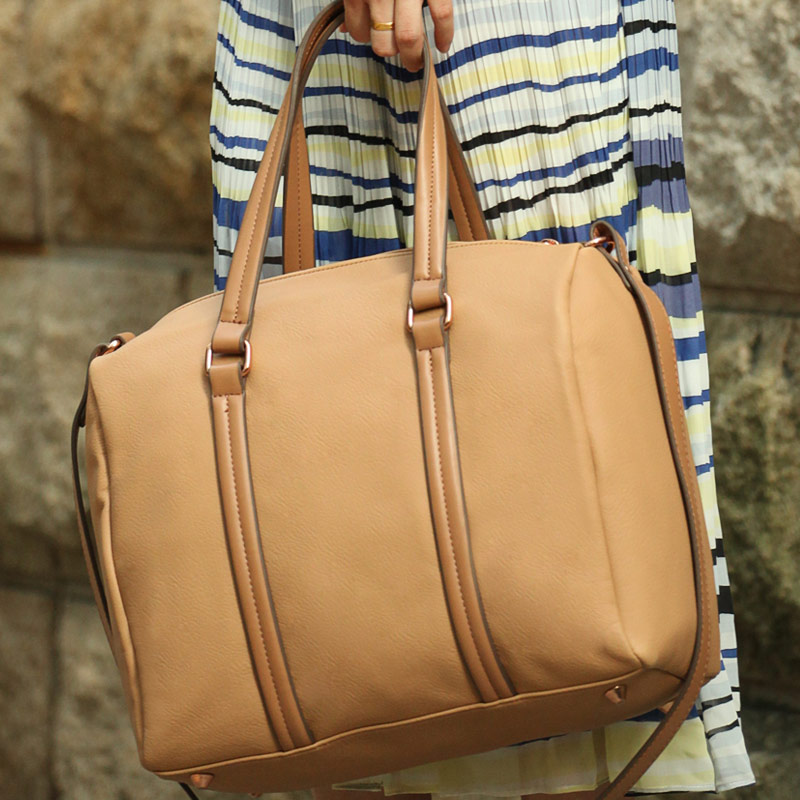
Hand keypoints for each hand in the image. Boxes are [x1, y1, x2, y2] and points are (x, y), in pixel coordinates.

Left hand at [338, 0, 453, 71]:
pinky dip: (444, 35)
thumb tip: (347, 29)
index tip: (373, 37)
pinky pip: (441, 16)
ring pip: (408, 37)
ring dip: (413, 55)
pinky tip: (442, 46)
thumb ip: (354, 1)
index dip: (365, 38)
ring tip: (416, 62)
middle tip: (397, 55)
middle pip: (383, 43)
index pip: (358, 33)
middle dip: (390, 52)